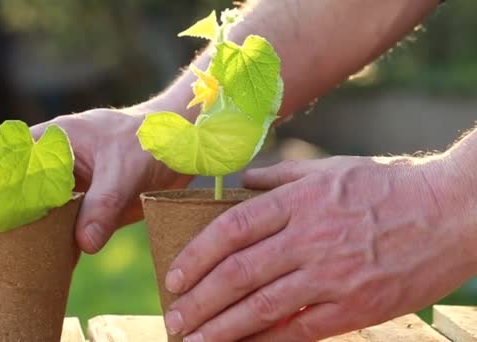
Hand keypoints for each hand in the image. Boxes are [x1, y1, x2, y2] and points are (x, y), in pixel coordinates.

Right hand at [0, 105, 192, 290]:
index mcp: (50, 143)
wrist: (178, 147)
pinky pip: (58, 238)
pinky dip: (45, 259)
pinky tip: (32, 282)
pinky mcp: (85, 213)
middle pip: (1, 200)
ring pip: (26, 223)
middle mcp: (50, 168)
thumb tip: (82, 246)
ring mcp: (66, 193)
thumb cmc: (149, 141)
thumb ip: (103, 204)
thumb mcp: (125, 169)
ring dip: (6, 252)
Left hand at [164, 156, 476, 340]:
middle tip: (174, 317)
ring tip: (193, 340)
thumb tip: (242, 183)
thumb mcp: (330, 170)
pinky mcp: (354, 307)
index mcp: (299, 203)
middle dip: (199, 299)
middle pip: (239, 273)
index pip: (232, 229)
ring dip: (222, 327)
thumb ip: (280, 177)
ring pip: (263, 307)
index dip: (197, 254)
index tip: (174, 275)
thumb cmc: (385, 187)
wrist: (448, 213)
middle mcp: (309, 239)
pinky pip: (300, 329)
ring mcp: (331, 276)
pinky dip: (266, 340)